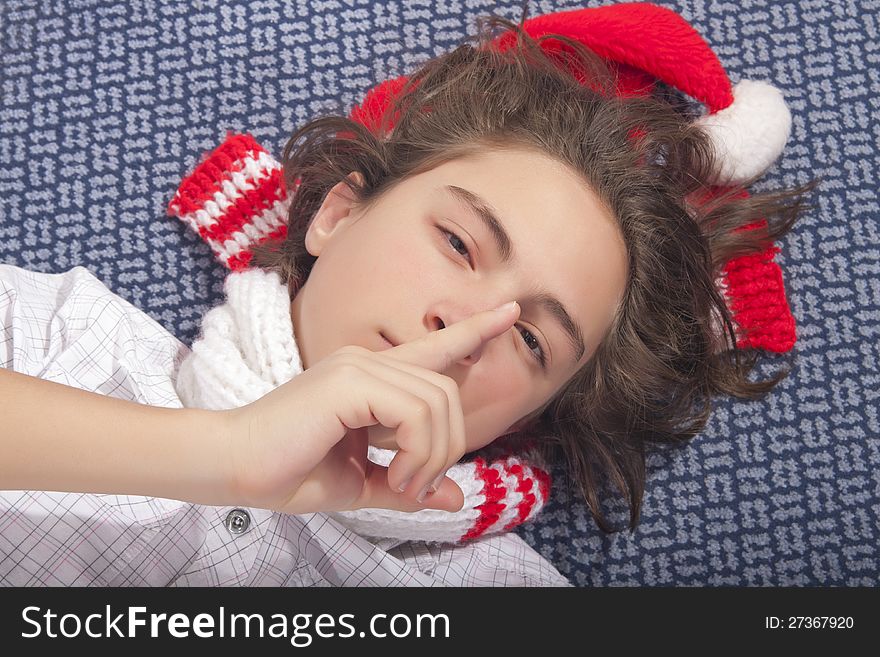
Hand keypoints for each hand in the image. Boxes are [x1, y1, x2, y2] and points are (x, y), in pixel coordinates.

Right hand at [220, 301, 520, 514]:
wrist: (232, 468)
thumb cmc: (289, 471)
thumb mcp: (361, 484)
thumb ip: (408, 486)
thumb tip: (454, 496)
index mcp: (371, 378)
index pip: (434, 347)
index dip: (474, 331)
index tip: (510, 312)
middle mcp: (367, 362)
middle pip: (448, 393)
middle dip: (449, 446)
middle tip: (416, 486)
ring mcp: (358, 368)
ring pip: (437, 403)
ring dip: (432, 456)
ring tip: (404, 485)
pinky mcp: (349, 382)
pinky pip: (415, 412)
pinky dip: (417, 452)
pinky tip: (395, 475)